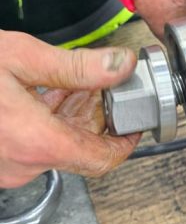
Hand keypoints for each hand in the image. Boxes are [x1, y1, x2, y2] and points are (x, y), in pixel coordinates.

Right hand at [0, 33, 139, 187]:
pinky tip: (46, 93)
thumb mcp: (20, 58)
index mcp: (36, 142)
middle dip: (96, 114)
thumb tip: (120, 66)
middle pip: (80, 147)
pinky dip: (46, 121)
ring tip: (74, 83)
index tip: (135, 125)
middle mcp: (22, 164)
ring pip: (55, 144)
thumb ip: (76, 66)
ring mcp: (5, 165)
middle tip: (102, 87)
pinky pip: (32, 144)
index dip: (125, 142)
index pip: (101, 159)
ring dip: (70, 115)